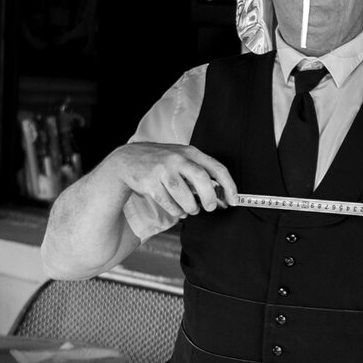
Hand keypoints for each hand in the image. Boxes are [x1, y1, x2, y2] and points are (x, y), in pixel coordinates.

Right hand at [105, 141, 235, 217]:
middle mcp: (177, 158)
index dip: (229, 186)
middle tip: (210, 208)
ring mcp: (162, 169)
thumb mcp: (182, 160)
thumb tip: (221, 198)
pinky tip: (177, 209)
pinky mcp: (150, 182)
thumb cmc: (162, 163)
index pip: (217, 168)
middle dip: (209, 197)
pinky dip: (176, 210)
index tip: (234, 201)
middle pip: (201, 178)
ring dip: (190, 207)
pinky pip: (168, 203)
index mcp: (190, 152)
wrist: (128, 160)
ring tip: (191, 209)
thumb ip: (201, 174)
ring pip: (183, 194)